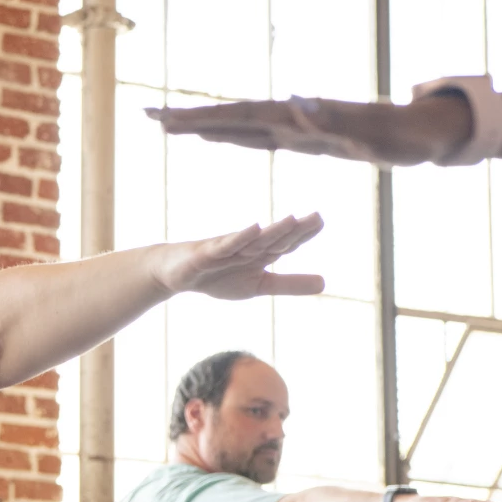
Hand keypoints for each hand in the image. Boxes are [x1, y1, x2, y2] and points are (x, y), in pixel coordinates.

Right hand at [146, 95, 472, 166]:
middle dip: (187, 118)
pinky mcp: (304, 137)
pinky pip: (256, 137)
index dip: (200, 118)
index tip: (166, 118)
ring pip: (237, 125)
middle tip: (147, 116)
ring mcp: (294, 127)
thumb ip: (331, 120)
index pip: (237, 116)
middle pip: (228, 116)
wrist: (423, 130)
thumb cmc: (398, 137)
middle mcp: (289, 119)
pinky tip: (216, 137)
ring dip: (203, 126)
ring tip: (168, 126)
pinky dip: (231, 137)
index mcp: (296, 119)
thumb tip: (296, 103)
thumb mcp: (367, 132)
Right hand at [148, 214, 325, 299]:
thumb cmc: (218, 276)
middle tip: (318, 217)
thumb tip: (326, 283)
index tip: (321, 221)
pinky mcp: (206, 254)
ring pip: (253, 241)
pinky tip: (253, 228)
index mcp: (260, 254)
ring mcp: (225, 249)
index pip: (285, 243)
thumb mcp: (258, 285)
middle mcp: (246, 247)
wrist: (176, 274)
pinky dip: (239, 237)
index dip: (303, 234)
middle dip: (294, 229)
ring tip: (292, 220)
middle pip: (273, 239)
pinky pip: (225, 245)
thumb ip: (289, 284)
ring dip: (272, 231)